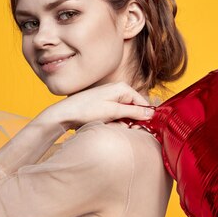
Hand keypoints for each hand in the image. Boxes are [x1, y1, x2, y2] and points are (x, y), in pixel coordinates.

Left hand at [38, 82, 154, 129]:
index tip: (143, 128)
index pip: (143, 103)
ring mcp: (112, 98)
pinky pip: (117, 115)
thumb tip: (151, 113)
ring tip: (110, 125)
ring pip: (126, 114)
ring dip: (121, 123)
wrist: (66, 113)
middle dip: (131, 121)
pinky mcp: (106, 106)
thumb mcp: (114, 112)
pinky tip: (106, 125)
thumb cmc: (87, 110)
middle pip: (135, 109)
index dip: (144, 116)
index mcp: (123, 88)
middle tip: (124, 128)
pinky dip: (114, 122)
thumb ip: (134, 112)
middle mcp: (119, 91)